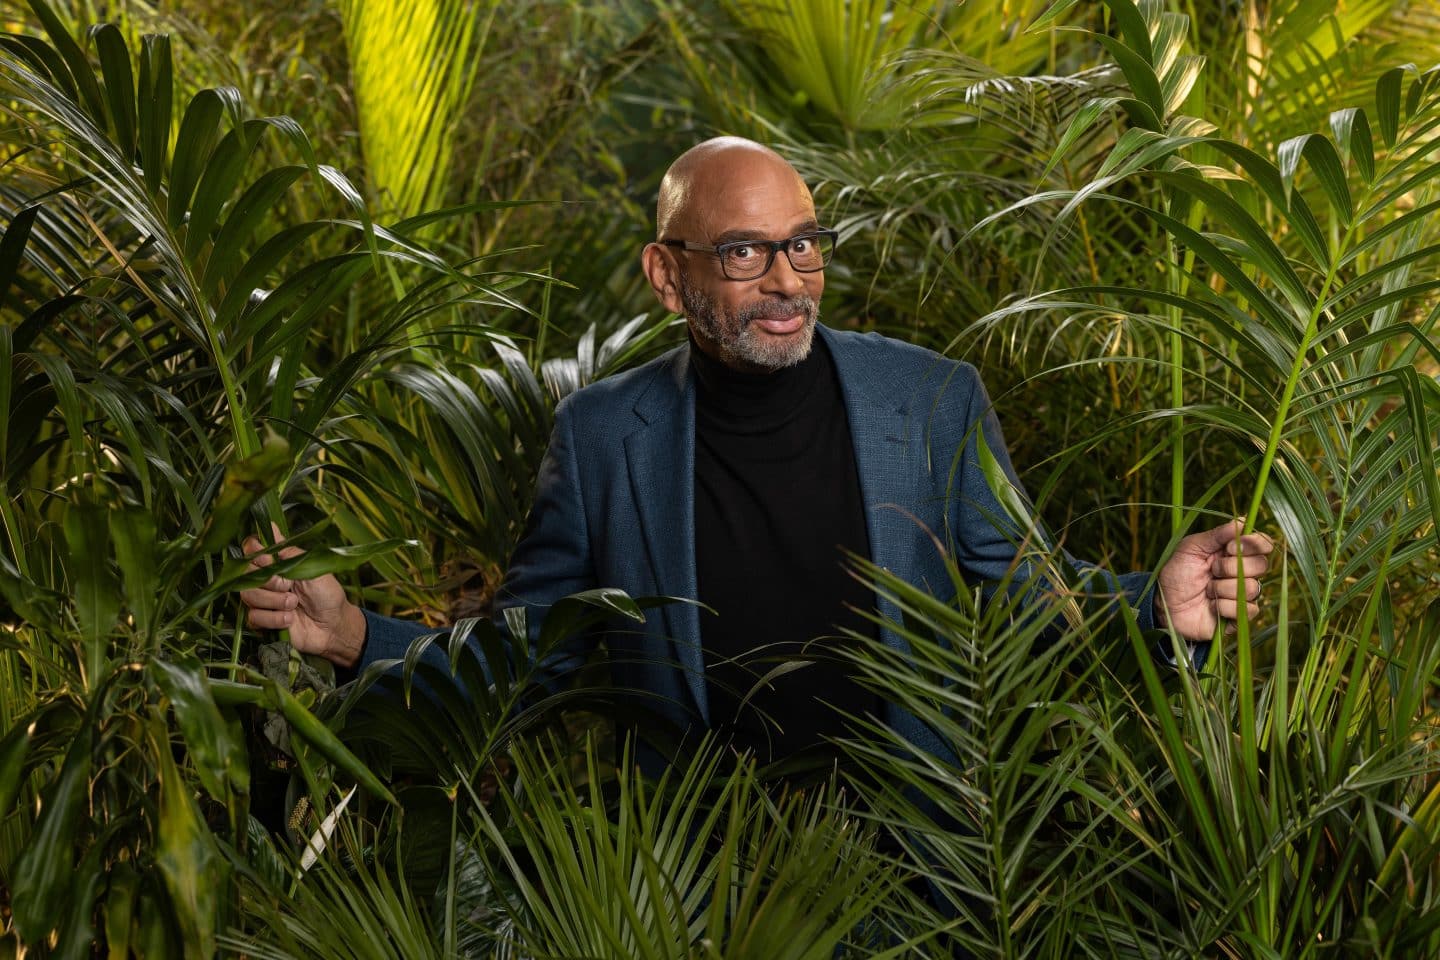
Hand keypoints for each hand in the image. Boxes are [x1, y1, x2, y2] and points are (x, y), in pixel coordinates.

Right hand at [239, 524, 366, 667]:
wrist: (334, 626)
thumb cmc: (327, 594)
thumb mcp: (312, 568)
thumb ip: (289, 552)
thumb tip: (271, 527)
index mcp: (277, 563)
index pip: (251, 548)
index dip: (254, 552)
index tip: (267, 559)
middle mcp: (265, 580)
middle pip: (245, 573)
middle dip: (268, 580)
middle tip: (288, 585)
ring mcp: (262, 600)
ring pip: (248, 596)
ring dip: (273, 600)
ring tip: (293, 603)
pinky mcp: (261, 621)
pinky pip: (253, 617)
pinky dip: (272, 618)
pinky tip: (289, 619)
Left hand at [1156, 518, 1274, 640]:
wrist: (1164, 604)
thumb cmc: (1177, 574)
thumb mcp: (1191, 547)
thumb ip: (1217, 534)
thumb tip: (1242, 520)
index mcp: (1235, 552)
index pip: (1263, 544)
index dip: (1253, 544)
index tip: (1229, 547)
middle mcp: (1244, 572)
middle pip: (1262, 564)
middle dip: (1230, 567)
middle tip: (1211, 570)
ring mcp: (1244, 594)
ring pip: (1252, 587)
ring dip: (1222, 588)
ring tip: (1206, 589)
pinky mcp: (1241, 616)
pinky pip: (1246, 609)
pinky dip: (1223, 606)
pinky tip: (1211, 606)